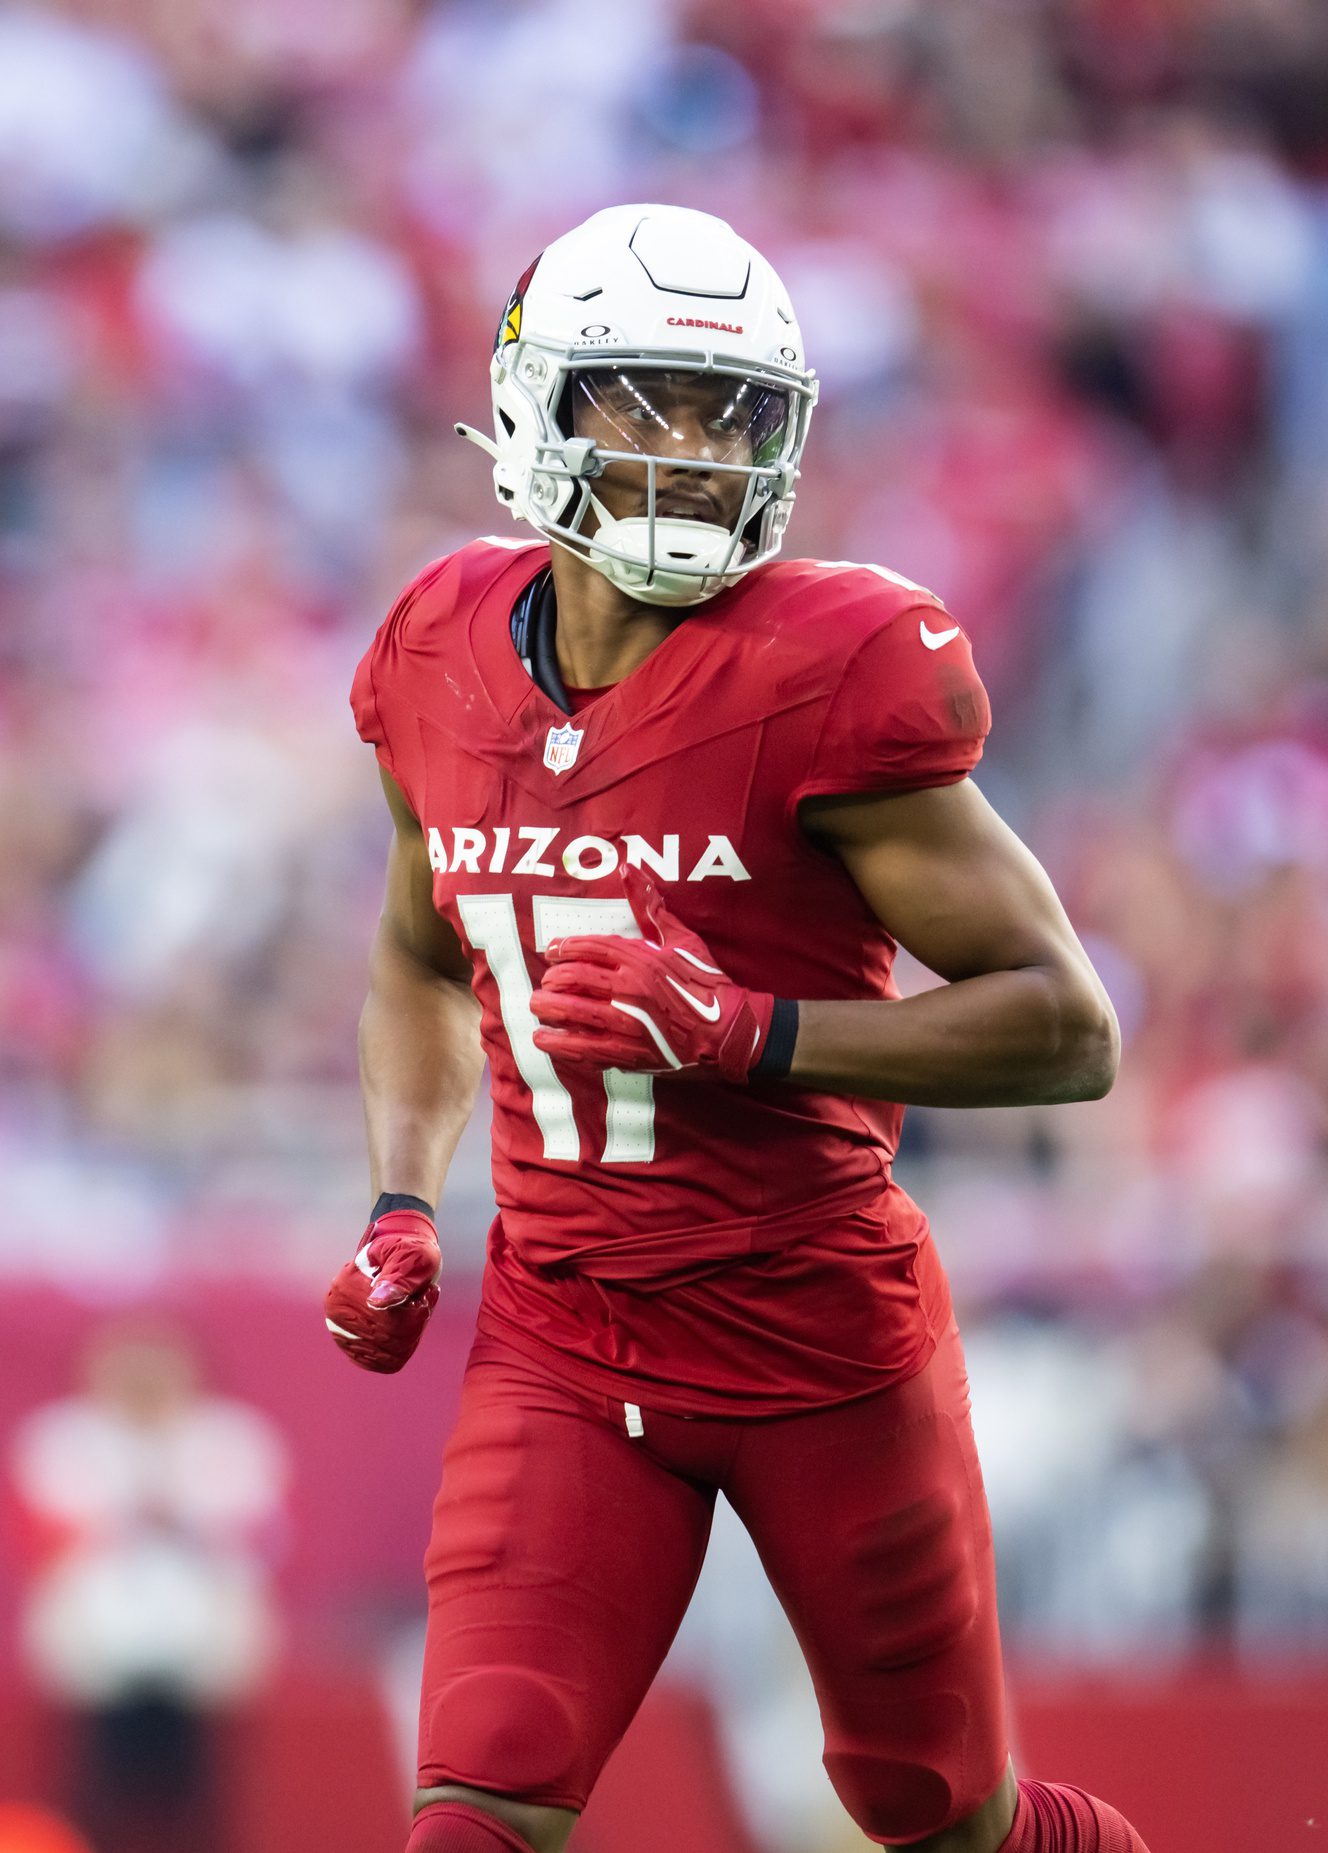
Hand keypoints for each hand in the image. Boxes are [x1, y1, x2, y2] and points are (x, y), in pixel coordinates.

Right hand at [324, 1207, 440, 1373]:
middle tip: (426, 1299)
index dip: (417, 1311)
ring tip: (417, 1308)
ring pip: (389, 1353)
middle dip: (416, 1322)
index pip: (386, 1318)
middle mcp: (337, 1310)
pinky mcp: (352, 1346)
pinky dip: (404, 1349)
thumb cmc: (408, 1254)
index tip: (429, 1291)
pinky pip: (385, 1363)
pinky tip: (410, 1326)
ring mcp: (341, 1330)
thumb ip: (397, 1278)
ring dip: (413, 1334)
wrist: (401, 1259)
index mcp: (346, 1284)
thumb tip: (377, 1301)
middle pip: (388, 1339)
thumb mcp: (410, 1256)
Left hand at [531, 862, 774, 1081]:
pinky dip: (559, 1044)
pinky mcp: (628, 1053)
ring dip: (547, 1009)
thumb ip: (650, 906)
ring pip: (572, 1014)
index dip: (564, 947)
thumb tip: (629, 869)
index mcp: (641, 959)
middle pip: (574, 979)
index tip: (551, 951)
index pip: (590, 947)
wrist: (729, 1031)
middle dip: (552, 979)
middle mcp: (629, 989)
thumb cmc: (706, 982)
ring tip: (537, 1007)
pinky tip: (543, 1040)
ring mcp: (627, 1023)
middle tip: (546, 982)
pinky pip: (583, 1048)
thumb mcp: (682, 939)